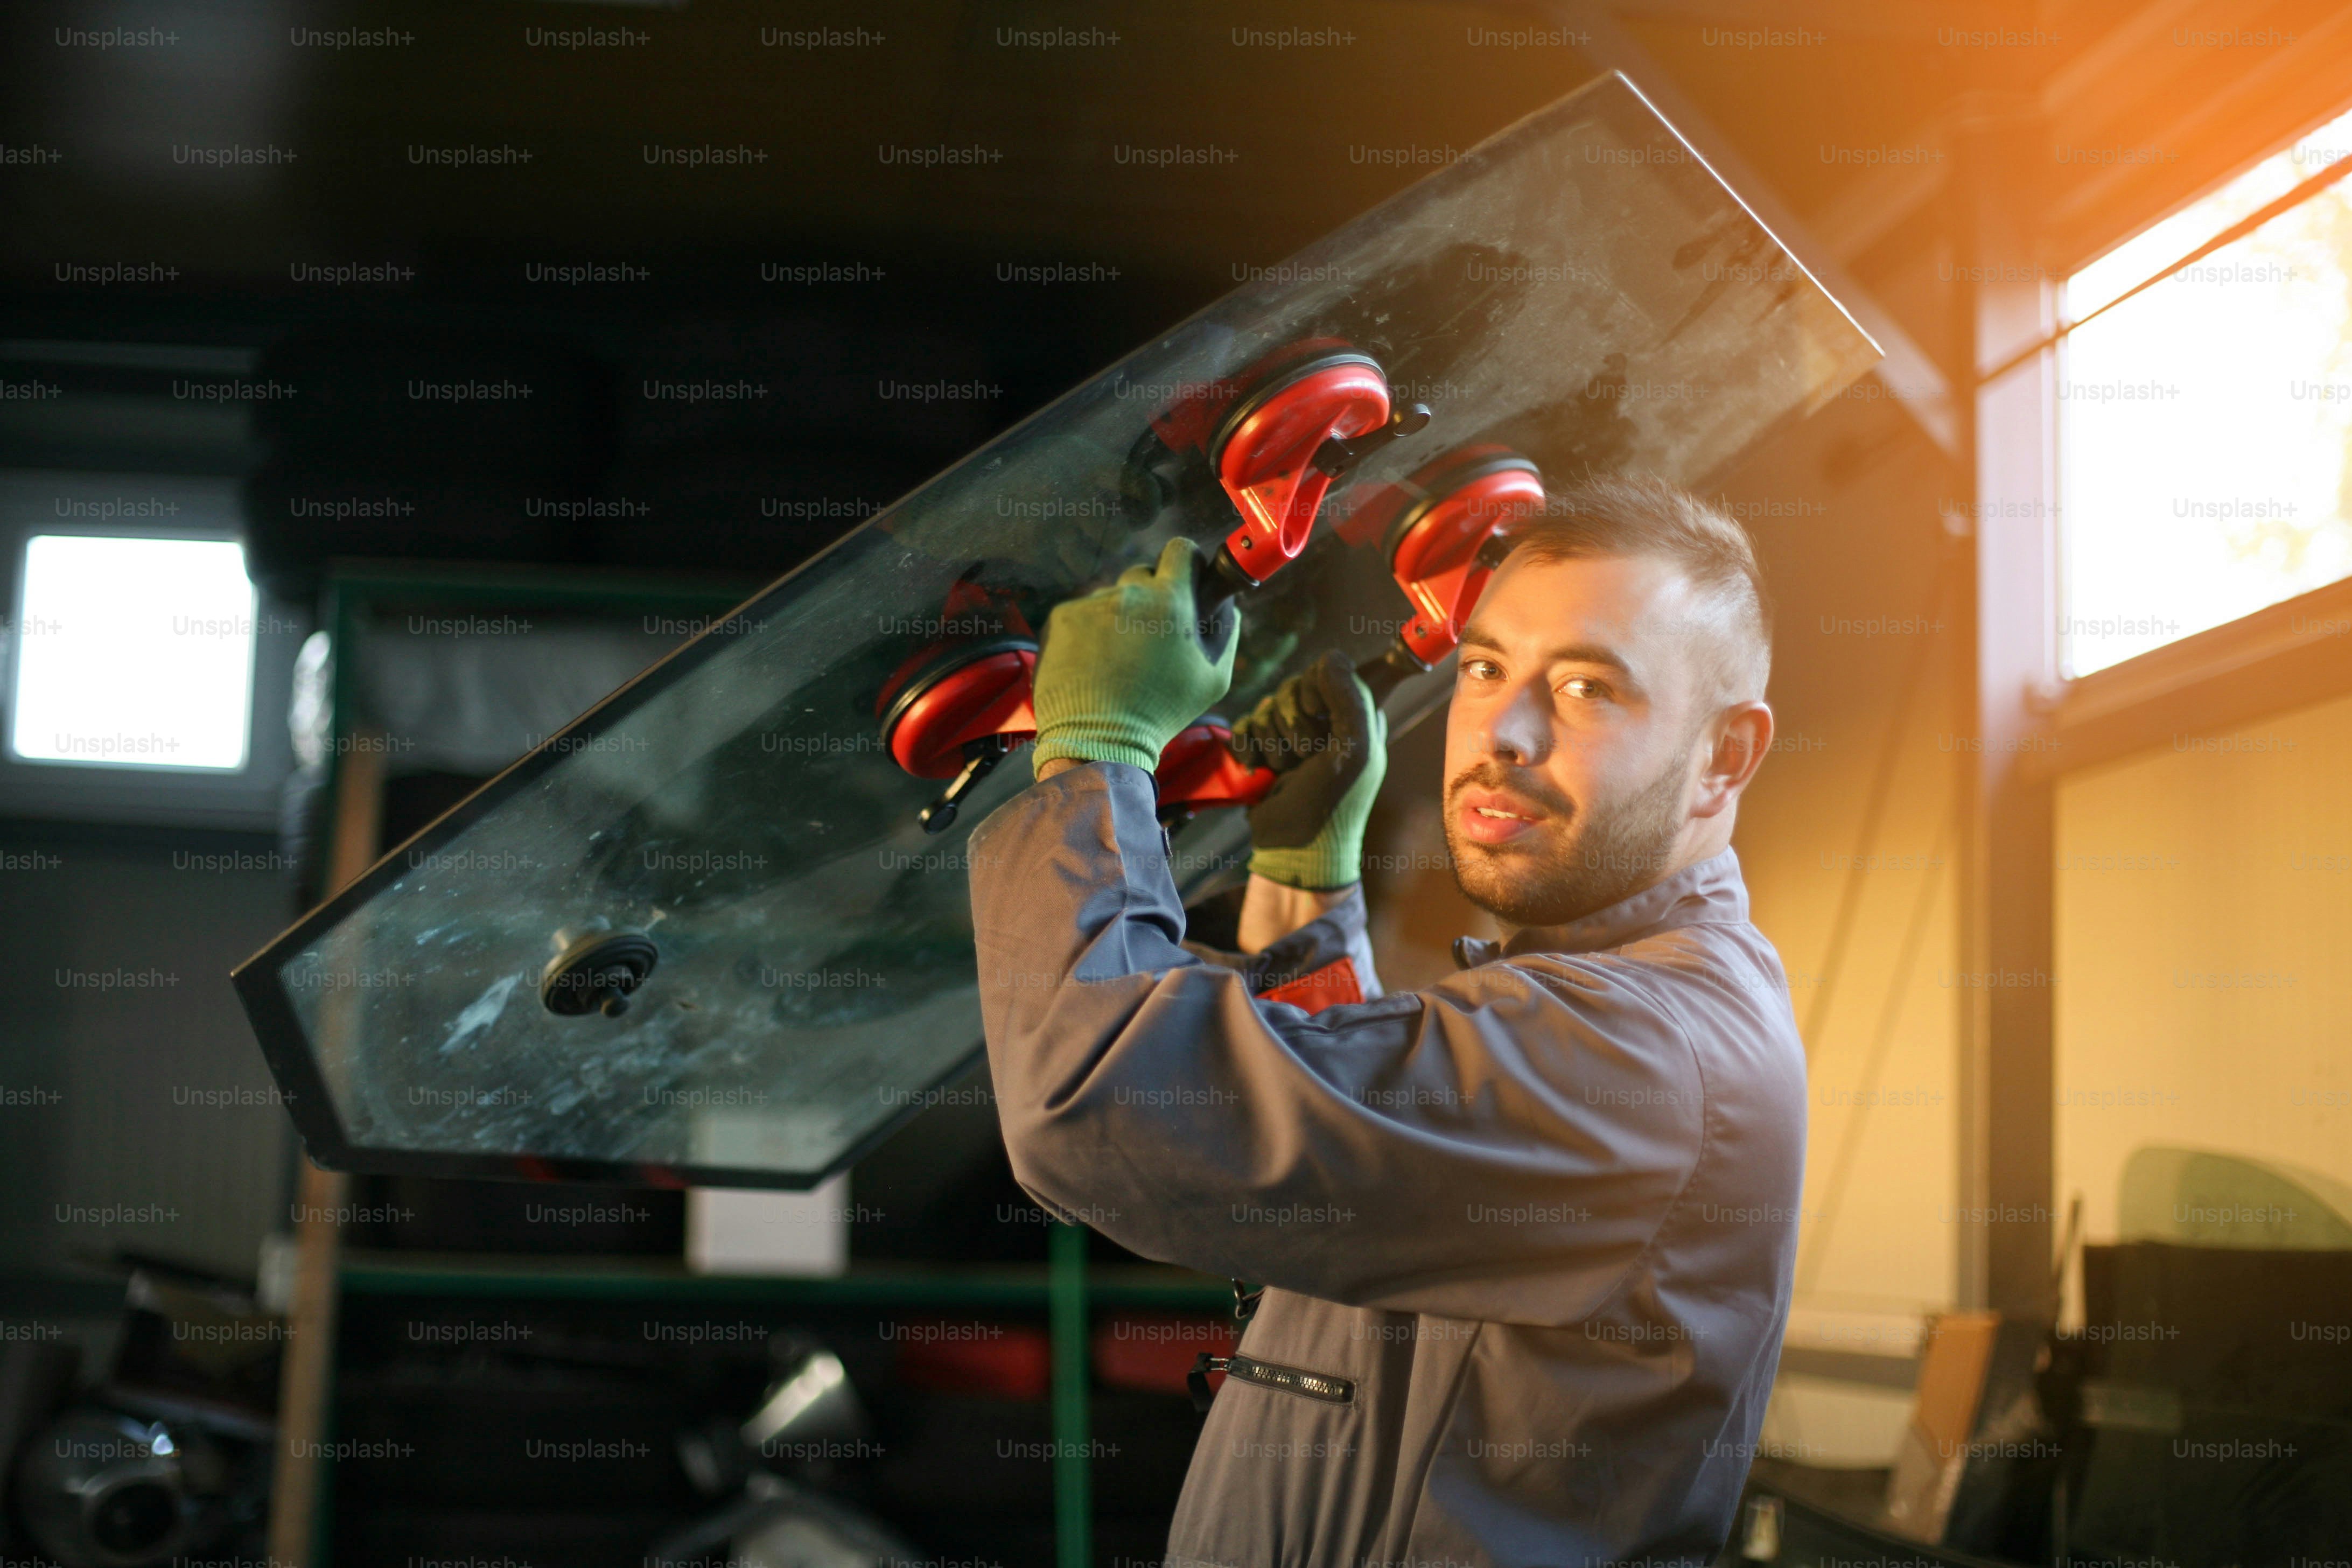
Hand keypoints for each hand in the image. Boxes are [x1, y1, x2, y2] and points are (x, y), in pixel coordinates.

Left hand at [1030, 536, 1239, 773]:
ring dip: (1117, 617)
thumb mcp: (1213, 680)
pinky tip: (1092, 664)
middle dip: (1150, 595)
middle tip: (1150, 634)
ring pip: (1110, 597)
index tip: (1185, 579)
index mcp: (1170, 600)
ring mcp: (1090, 603)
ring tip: (1117, 660)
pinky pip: (1081, 613)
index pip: (1180, 549)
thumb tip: (1226, 605)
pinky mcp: (1060, 617)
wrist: (1098, 741)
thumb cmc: (1161, 713)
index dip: (1186, 562)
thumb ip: (1225, 633)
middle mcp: (1128, 593)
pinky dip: (1087, 632)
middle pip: (1143, 573)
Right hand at [1230, 650, 1387, 889]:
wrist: (1295, 849)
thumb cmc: (1333, 804)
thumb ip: (1349, 697)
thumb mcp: (1353, 749)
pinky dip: (1246, 748)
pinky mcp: (1262, 750)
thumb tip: (1329, 657)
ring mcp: (1291, 735)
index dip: (1317, 688)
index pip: (1329, 668)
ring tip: (1284, 771)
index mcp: (1356, 715)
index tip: (1320, 716)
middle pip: (1292, 686)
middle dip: (1292, 723)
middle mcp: (1325, 720)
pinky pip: (1243, 725)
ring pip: (1266, 706)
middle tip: (1303, 756)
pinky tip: (1256, 769)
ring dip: (1271, 742)